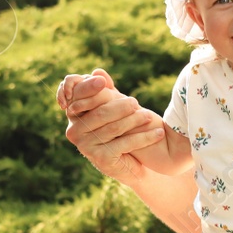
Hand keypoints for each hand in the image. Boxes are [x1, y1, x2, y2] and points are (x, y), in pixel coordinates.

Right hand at [61, 69, 165, 183]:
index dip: (89, 88)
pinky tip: (158, 133)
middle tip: (135, 102)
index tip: (104, 84)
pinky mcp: (101, 159)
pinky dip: (144, 138)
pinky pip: (125, 144)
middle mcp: (74, 131)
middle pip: (100, 113)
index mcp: (74, 114)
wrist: (132, 161)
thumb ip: (105, 91)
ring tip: (150, 116)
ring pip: (114, 128)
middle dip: (120, 107)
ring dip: (135, 121)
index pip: (78, 97)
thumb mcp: (113, 107)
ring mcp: (86, 146)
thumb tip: (98, 72)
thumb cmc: (121, 129)